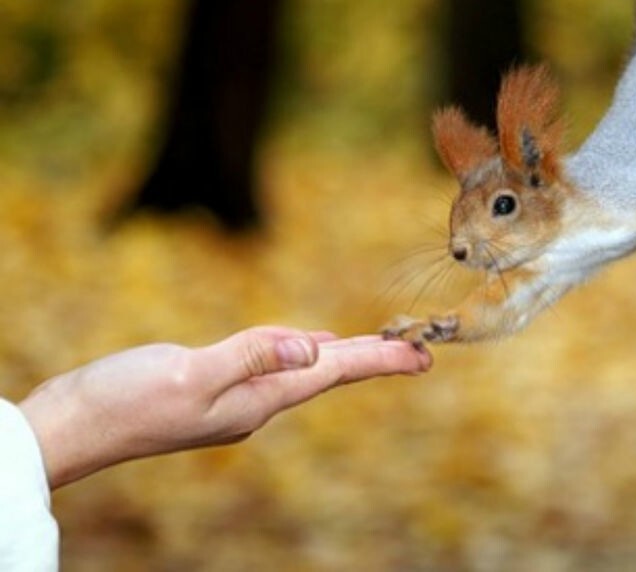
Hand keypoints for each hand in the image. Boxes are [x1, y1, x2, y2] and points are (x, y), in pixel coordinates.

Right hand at [18, 326, 432, 488]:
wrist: (74, 426)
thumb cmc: (125, 401)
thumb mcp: (191, 373)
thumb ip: (252, 356)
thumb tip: (313, 349)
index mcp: (259, 399)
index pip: (334, 373)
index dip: (381, 360)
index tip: (424, 357)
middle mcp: (256, 402)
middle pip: (329, 373)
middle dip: (375, 358)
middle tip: (418, 350)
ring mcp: (236, 398)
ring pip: (304, 369)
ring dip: (344, 356)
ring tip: (378, 346)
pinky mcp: (215, 388)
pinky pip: (274, 366)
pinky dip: (301, 352)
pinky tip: (309, 346)